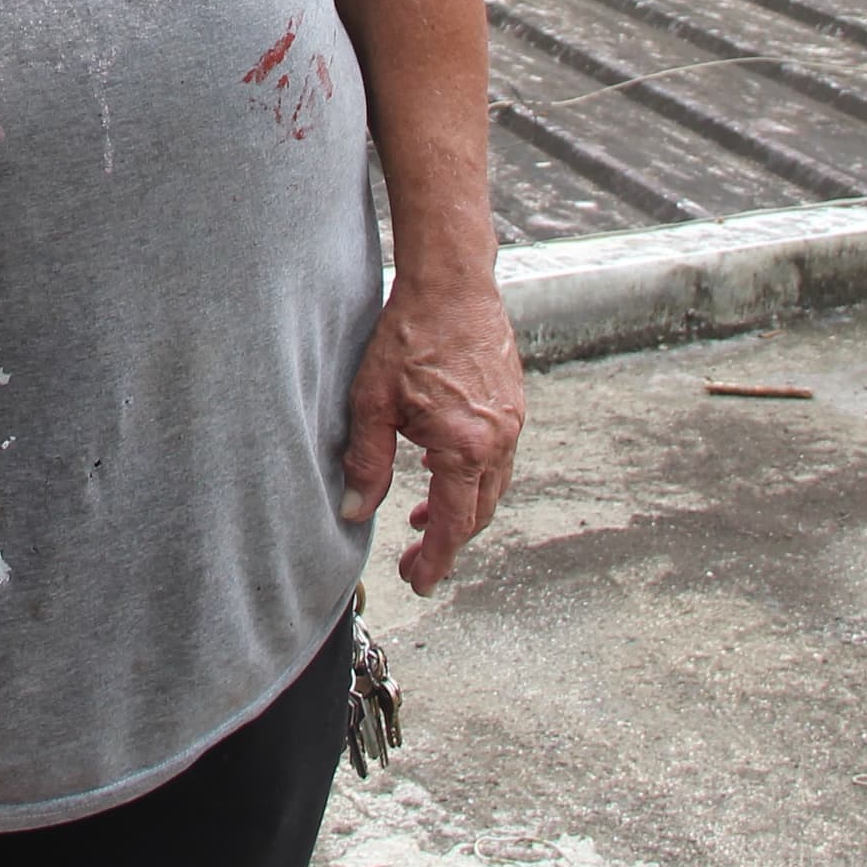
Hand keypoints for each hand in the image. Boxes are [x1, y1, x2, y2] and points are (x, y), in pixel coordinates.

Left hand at [338, 275, 524, 593]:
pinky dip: (472, 479)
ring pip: (491, 487)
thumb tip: (354, 513)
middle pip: (478, 513)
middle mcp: (498, 441)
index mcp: (465, 448)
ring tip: (422, 521)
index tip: (421, 583)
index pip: (452, 525)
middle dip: (448, 543)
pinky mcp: (513, 404)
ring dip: (460, 511)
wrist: (453, 282)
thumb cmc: (409, 335)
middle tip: (416, 561)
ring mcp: (512, 422)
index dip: (436, 561)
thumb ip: (365, 463)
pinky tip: (442, 472)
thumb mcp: (372, 402)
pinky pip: (497, 458)